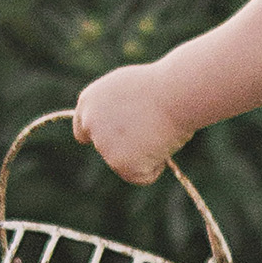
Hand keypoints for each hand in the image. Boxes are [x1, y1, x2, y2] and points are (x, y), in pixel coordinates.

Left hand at [73, 64, 189, 183]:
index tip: (118, 143)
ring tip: (163, 134)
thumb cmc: (165, 86)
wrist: (177, 93)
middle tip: (153, 136)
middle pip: (107, 150)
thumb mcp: (133, 90)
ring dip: (146, 156)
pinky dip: (156, 167)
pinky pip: (142, 176)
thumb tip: (127, 128)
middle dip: (127, 149)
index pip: (84, 130)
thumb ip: (119, 109)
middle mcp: (91, 123)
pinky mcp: (119, 163)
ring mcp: (103, 144)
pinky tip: (164, 146)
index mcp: (89, 101)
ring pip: (126, 164)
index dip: (104, 137)